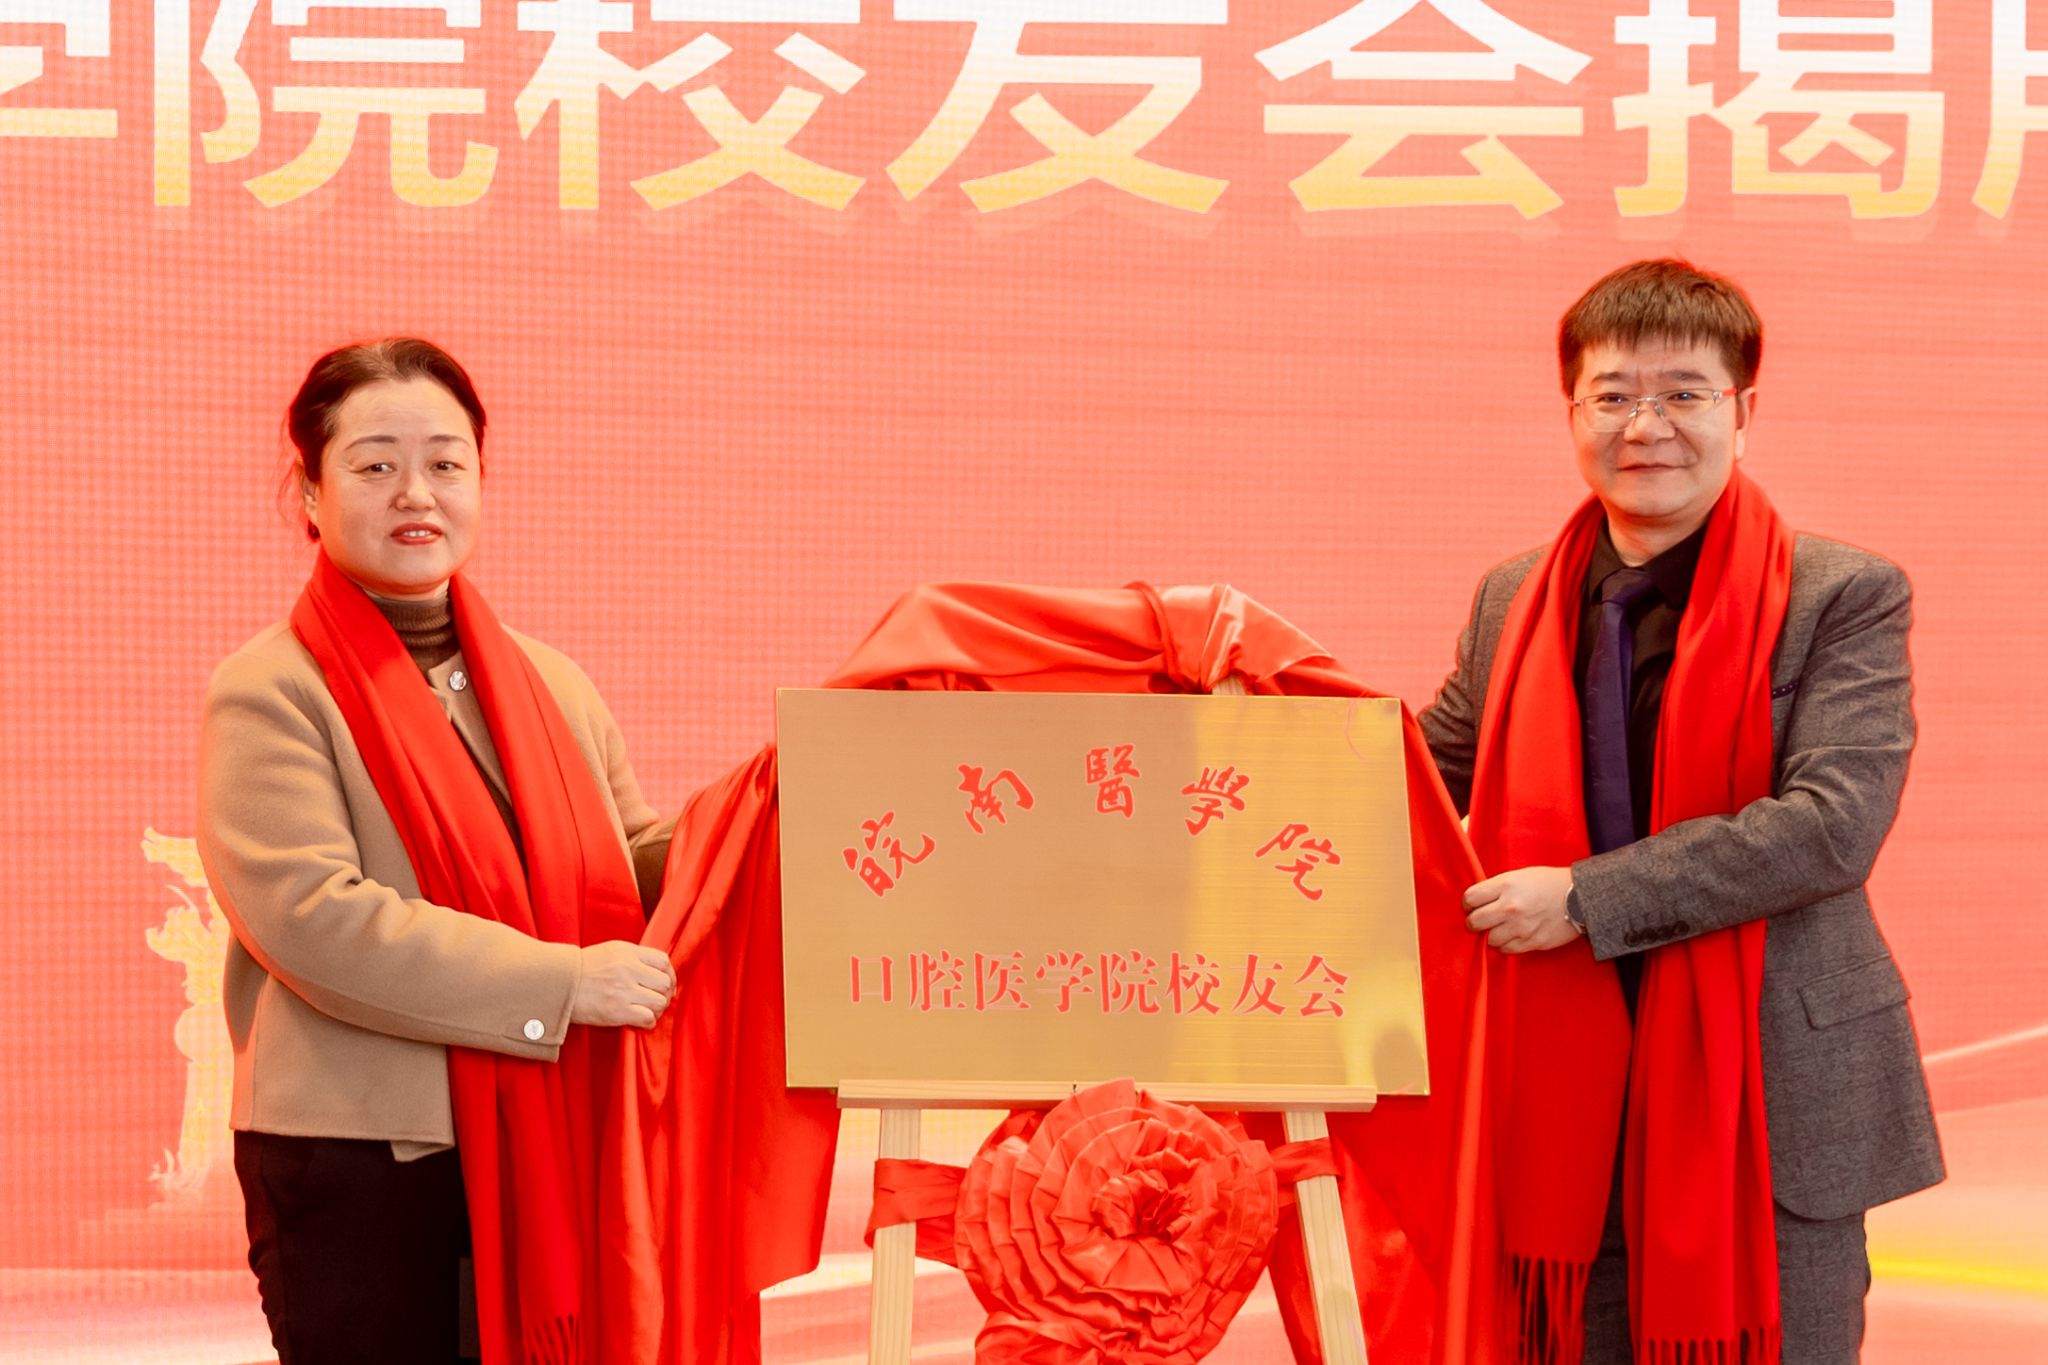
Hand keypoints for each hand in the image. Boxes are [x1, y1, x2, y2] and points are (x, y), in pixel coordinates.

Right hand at [571, 940, 675, 1028]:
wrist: (557, 985)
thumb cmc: (582, 970)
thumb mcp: (609, 952)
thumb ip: (633, 957)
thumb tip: (657, 970)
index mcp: (627, 952)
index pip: (663, 961)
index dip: (668, 974)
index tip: (663, 983)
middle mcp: (628, 968)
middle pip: (665, 982)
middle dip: (664, 993)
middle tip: (657, 999)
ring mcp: (623, 990)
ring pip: (659, 1001)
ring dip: (657, 1009)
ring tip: (648, 1010)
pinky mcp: (617, 1011)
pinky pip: (648, 1018)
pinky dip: (648, 1021)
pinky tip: (640, 1020)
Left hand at [1463, 866, 1578, 953]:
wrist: (1581, 897)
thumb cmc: (1549, 883)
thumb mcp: (1520, 875)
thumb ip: (1498, 887)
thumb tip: (1477, 901)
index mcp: (1506, 885)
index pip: (1470, 898)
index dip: (1468, 904)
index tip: (1472, 906)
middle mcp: (1510, 907)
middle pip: (1474, 922)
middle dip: (1474, 922)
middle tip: (1479, 921)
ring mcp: (1521, 927)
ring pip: (1490, 939)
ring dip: (1492, 935)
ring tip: (1500, 928)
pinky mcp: (1532, 942)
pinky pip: (1507, 950)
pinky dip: (1506, 945)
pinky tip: (1512, 936)